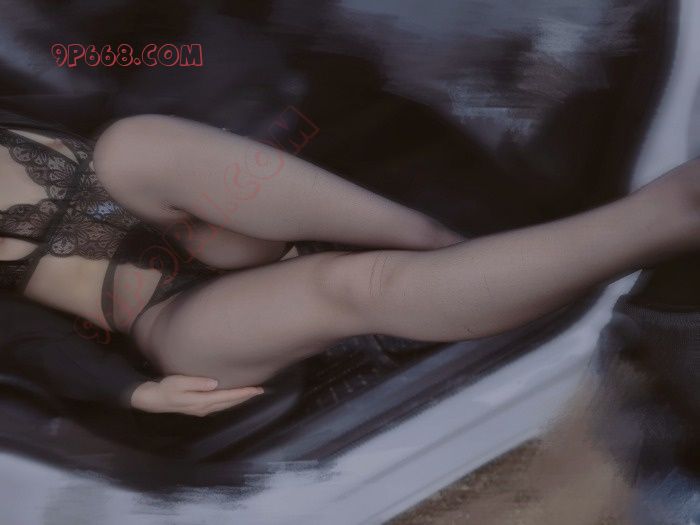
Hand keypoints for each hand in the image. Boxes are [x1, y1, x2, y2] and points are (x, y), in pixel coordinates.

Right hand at [130, 375, 263, 416]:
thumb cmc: (165, 388)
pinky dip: (231, 401)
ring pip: (226, 405)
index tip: (257, 389)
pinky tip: (235, 397)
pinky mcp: (200, 408)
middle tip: (261, 390)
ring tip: (252, 393)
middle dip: (246, 396)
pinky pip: (221, 405)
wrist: (153, 400)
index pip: (227, 397)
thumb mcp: (178, 382)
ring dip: (239, 400)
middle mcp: (205, 408)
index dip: (243, 393)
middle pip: (230, 403)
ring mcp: (202, 410)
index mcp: (201, 401)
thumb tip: (214, 383)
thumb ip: (196, 382)